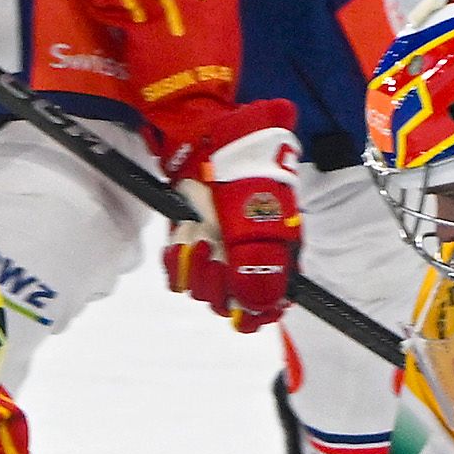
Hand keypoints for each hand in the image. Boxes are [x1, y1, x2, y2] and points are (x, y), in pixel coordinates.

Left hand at [162, 101, 299, 330]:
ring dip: (195, 264)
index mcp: (277, 256)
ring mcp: (217, 254)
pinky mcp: (188, 245)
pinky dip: (176, 260)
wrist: (208, 141)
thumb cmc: (242, 173)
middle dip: (217, 282)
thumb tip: (260, 306)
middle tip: (210, 248)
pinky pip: (177, 274)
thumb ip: (259, 263)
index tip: (239, 302)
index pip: (268, 305)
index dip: (254, 311)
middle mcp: (247, 260)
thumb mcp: (258, 217)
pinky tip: (183, 237)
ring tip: (197, 232)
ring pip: (201, 290)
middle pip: (230, 304)